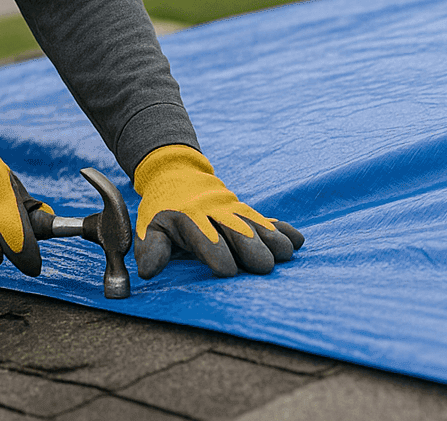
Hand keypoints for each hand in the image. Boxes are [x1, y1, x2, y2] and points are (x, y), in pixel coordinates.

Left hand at [132, 144, 303, 278]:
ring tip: (286, 254)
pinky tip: (298, 240)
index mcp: (189, 218)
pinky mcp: (245, 210)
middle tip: (264, 267)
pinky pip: (265, 218)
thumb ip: (151, 250)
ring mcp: (233, 209)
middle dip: (251, 249)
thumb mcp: (150, 228)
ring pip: (255, 224)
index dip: (217, 254)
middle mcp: (215, 212)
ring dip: (272, 239)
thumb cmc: (163, 210)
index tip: (227, 271)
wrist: (176, 174)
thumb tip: (148, 272)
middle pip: (237, 232)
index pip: (206, 239)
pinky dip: (282, 229)